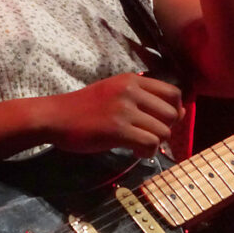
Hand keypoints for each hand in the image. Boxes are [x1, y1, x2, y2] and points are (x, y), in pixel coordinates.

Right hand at [47, 73, 183, 156]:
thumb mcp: (114, 91)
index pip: (173, 92)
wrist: (55, 116)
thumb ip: (142, 98)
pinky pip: (149, 143)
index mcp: (132, 80)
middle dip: (166, 130)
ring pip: (162, 131)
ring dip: (155, 144)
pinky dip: (147, 152)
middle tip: (149, 136)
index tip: (163, 122)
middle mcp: (131, 90)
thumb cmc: (84, 108)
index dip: (175, 110)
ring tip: (139, 146)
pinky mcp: (117, 129)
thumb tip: (177, 114)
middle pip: (172, 113)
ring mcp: (124, 109)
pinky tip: (135, 152)